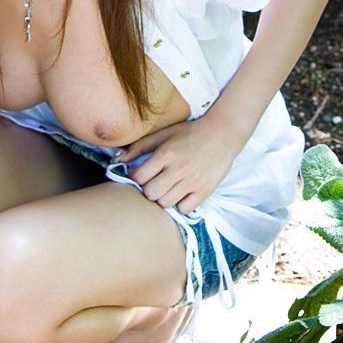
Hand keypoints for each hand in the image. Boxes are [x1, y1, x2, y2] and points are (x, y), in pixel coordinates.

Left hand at [113, 115, 238, 213]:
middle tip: (153, 183)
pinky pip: (185, 209)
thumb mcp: (164, 134)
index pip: (139, 176)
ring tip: (167, 188)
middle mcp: (179, 169)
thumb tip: (119, 160)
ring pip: (166, 203)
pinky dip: (180, 204)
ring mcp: (193, 181)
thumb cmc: (190, 133)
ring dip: (163, 198)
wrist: (223, 133)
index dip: (135, 177)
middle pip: (150, 194)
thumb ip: (140, 146)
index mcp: (166, 153)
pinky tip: (181, 193)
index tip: (140, 174)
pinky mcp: (205, 190)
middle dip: (148, 190)